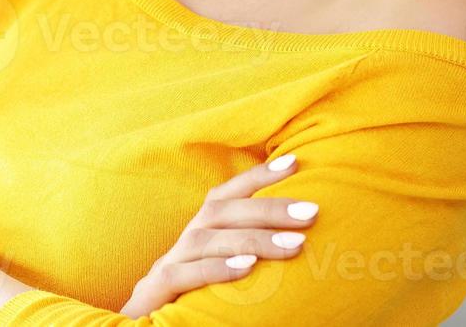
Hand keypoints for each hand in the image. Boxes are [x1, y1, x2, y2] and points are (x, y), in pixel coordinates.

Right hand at [119, 154, 316, 317]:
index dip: (256, 177)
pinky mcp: (154, 291)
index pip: (225, 195)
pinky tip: (247, 268)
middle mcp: (182, 243)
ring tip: (294, 244)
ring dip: (252, 238)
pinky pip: (182, 274)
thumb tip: (299, 243)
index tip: (294, 162)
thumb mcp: (220, 274)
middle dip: (267, 208)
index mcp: (198, 234)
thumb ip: (246, 256)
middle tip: (310, 212)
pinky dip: (216, 269)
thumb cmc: (191, 303)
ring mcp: (167, 264)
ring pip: (204, 239)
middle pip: (219, 211)